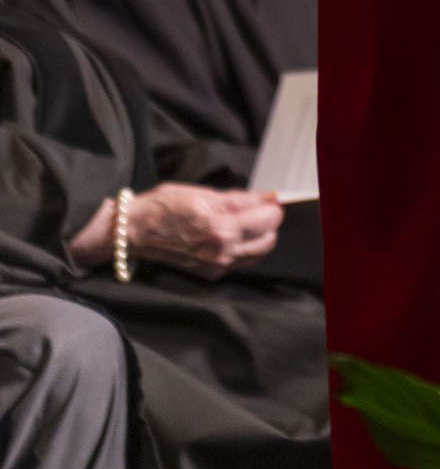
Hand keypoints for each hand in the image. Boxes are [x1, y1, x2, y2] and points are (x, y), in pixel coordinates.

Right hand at [128, 184, 283, 277]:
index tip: (270, 199)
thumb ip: (242, 199)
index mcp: (222, 229)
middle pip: (269, 240)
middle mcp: (222, 253)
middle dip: (269, 222)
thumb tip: (270, 197)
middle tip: (259, 209)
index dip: (272, 206)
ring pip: (258, 254)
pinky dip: (246, 249)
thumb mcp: (205, 194)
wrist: (136, 231)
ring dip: (260, 237)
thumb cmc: (166, 206)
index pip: (268, 219)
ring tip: (248, 221)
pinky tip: (236, 236)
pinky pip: (242, 263)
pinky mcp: (211, 274)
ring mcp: (216, 266)